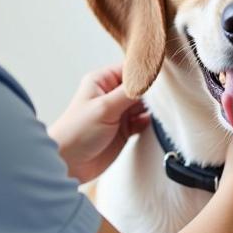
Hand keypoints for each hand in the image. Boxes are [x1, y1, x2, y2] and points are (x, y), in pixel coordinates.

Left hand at [49, 65, 150, 182]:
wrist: (69, 163)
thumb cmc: (76, 132)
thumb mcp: (105, 107)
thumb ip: (129, 92)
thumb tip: (149, 76)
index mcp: (102, 81)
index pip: (129, 68)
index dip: (145, 72)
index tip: (160, 77)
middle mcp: (111, 94)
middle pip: (140, 86)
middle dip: (151, 92)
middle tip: (163, 98)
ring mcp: (118, 112)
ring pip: (143, 105)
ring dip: (151, 108)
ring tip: (159, 112)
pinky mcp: (124, 130)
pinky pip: (142, 121)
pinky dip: (149, 122)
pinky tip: (151, 125)